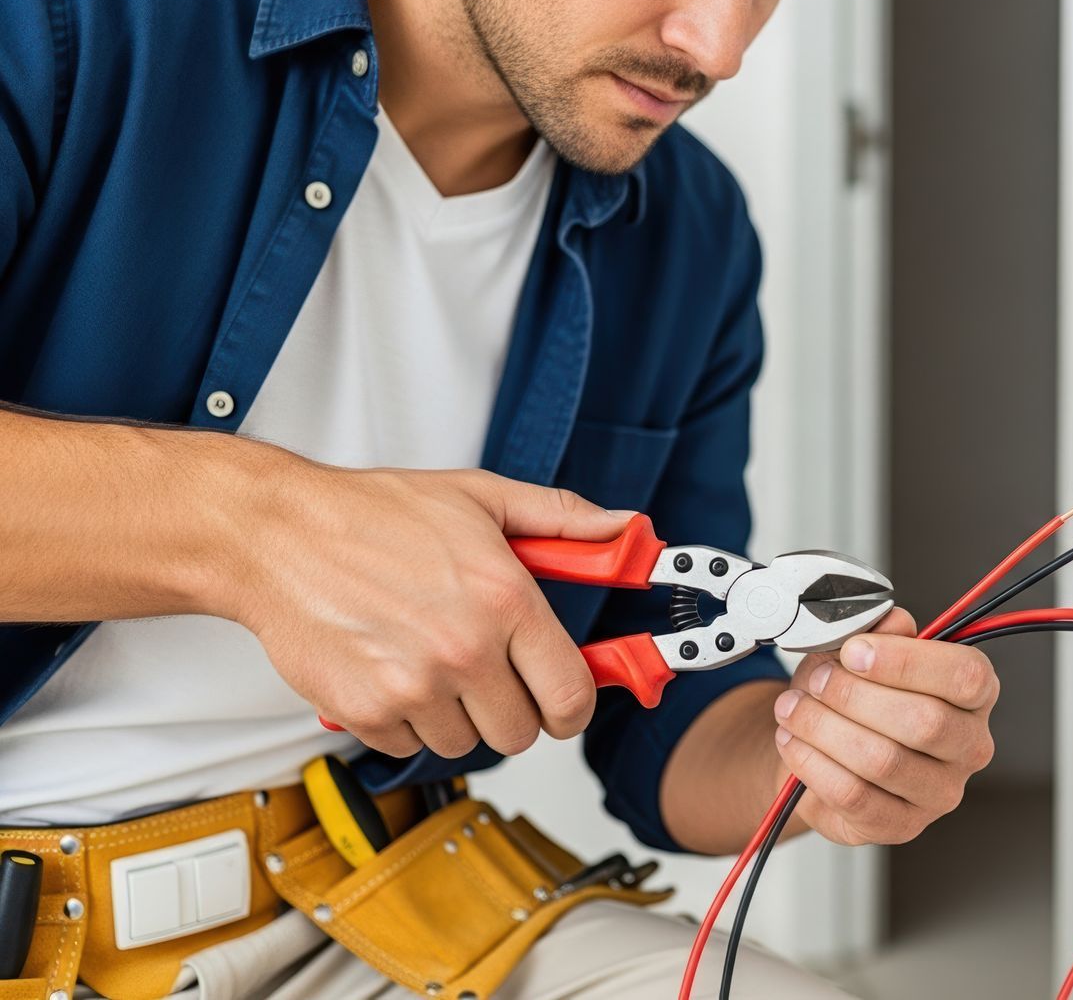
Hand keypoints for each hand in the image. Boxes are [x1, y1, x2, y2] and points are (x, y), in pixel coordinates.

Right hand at [217, 457, 626, 759]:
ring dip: (457, 714)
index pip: (572, 695)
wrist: (276, 536)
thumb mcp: (481, 498)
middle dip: (513, 707)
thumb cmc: (373, 515)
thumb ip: (561, 519)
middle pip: (522, 732)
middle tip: (489, 670)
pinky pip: (410, 746)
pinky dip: (406, 720)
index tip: (564, 698)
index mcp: (505, 601)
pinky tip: (393, 671)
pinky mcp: (364, 712)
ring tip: (432, 660)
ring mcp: (412, 688)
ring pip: (466, 742)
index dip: (574, 705)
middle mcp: (463, 651)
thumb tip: (625, 530)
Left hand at [772, 608, 998, 844]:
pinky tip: (793, 743)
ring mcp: (939, 793)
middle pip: (925, 722)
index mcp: (974, 696)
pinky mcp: (901, 825)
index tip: (854, 651)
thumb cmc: (856, 698)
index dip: (908, 661)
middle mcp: (969, 747)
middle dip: (856, 696)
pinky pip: (854, 796)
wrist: (826, 750)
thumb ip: (882, 633)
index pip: (966, 677)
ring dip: (825, 728)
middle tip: (816, 681)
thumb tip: (892, 622)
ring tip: (793, 709)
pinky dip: (814, 764)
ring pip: (884, 760)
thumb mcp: (864, 653)